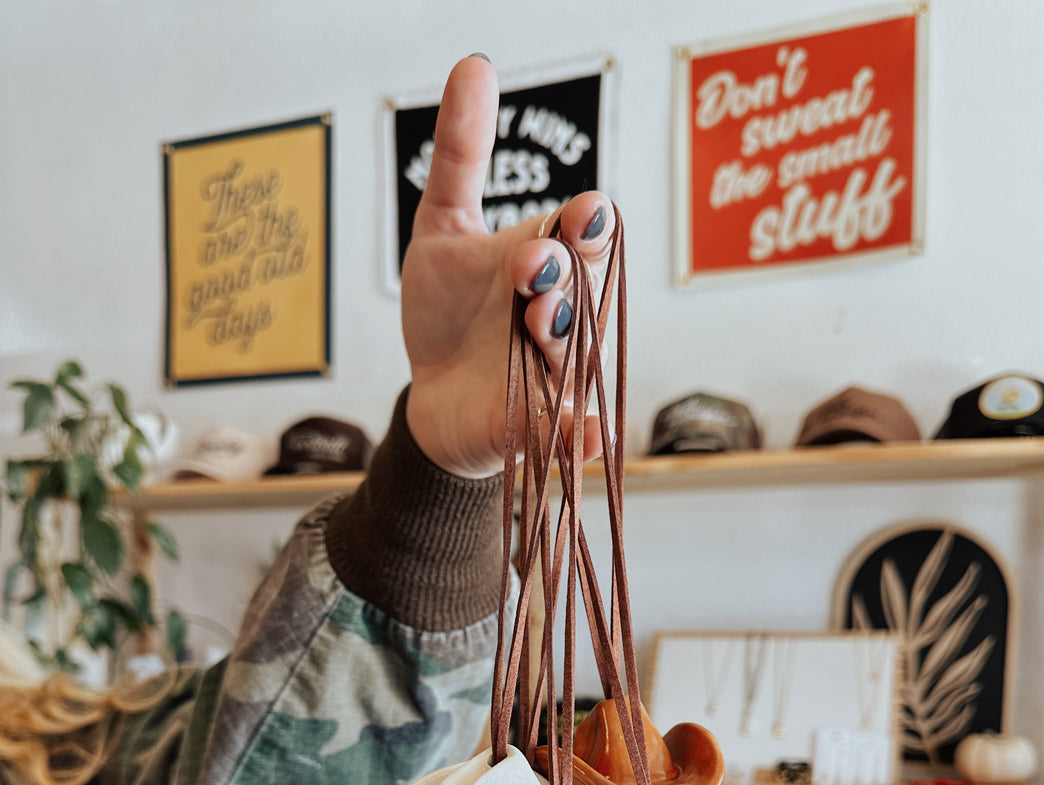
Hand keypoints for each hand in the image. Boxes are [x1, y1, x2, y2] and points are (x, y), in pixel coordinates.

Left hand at [402, 55, 616, 477]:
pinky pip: (570, 431)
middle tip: (533, 265)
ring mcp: (553, 372)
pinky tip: (585, 435)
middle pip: (583, 290)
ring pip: (572, 353)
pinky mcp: (535, 425)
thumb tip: (474, 64)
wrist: (432, 393)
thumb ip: (462, 154)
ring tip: (536, 322)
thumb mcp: (442, 227)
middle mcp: (561, 314)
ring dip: (558, 336)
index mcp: (550, 261)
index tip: (578, 211)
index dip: (585, 223)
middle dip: (563, 274)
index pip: (585, 235)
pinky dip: (582, 434)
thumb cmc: (448, 311)